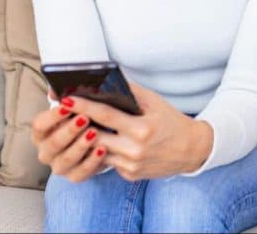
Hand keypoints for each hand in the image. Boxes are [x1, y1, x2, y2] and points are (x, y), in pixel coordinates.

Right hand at [31, 98, 106, 182]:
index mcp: (41, 132)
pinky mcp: (74, 176)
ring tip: (94, 133)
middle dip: (68, 131)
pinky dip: (92, 161)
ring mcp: (59, 166)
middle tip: (84, 118)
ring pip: (66, 159)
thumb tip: (55, 89)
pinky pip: (81, 172)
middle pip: (52, 143)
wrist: (95, 139)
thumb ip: (67, 96)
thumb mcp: (77, 106)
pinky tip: (102, 149)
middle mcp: (46, 151)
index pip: (39, 125)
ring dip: (80, 146)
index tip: (67, 105)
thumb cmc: (82, 118)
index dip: (52, 116)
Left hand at [64, 81, 213, 180]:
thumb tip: (106, 81)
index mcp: (141, 129)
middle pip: (94, 136)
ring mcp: (131, 166)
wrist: (191, 150)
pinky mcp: (129, 175)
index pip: (105, 116)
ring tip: (78, 126)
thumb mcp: (155, 103)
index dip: (83, 107)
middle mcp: (134, 150)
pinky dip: (103, 150)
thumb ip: (131, 93)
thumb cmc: (172, 122)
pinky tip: (100, 141)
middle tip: (64, 114)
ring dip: (87, 139)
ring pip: (97, 151)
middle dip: (78, 124)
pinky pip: (108, 161)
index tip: (66, 99)